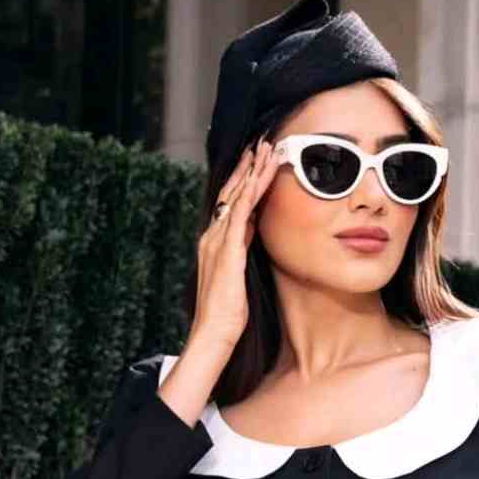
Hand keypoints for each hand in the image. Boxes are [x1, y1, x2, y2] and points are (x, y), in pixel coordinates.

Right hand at [188, 139, 280, 352]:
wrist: (212, 333)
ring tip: (266, 150)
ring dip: (252, 171)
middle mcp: (212, 236)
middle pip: (230, 192)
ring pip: (237, 197)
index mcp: (213, 242)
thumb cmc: (226, 312)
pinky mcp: (228, 250)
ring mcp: (218, 241)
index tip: (253, 161)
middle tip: (260, 144)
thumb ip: (240, 251)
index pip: (229, 203)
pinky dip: (251, 191)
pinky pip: (241, 213)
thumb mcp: (236, 275)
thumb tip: (251, 233)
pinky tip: (261, 176)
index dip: (241, 180)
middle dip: (246, 167)